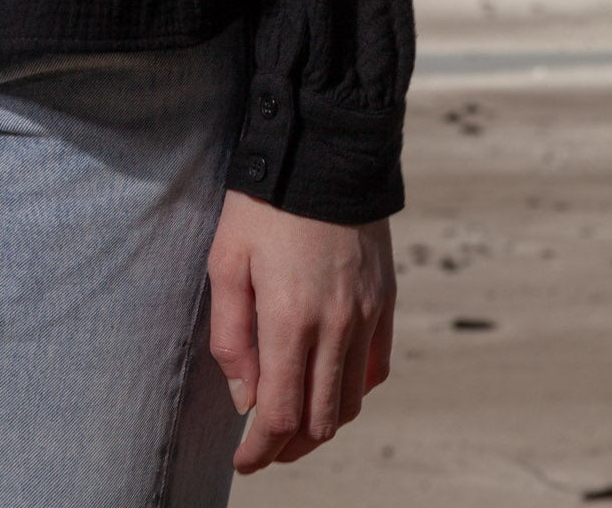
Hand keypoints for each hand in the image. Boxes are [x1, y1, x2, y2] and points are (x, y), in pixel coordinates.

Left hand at [207, 189, 394, 473]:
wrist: (323, 149)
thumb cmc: (263, 201)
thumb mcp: (226, 259)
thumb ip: (231, 335)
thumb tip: (245, 398)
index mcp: (291, 319)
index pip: (282, 414)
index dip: (262, 449)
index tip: (244, 461)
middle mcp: (337, 326)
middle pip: (320, 420)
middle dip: (290, 446)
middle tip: (264, 449)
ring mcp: (367, 316)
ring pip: (350, 402)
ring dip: (322, 425)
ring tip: (294, 425)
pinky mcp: (385, 301)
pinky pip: (376, 369)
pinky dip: (354, 392)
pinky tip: (331, 388)